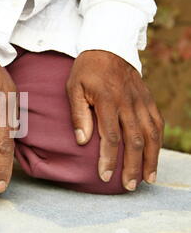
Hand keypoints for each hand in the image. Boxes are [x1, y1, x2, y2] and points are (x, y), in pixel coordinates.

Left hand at [66, 50, 163, 190]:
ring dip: (150, 158)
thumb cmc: (87, 71)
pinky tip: (155, 156)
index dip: (109, 159)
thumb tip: (82, 141)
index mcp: (108, 101)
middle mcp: (128, 103)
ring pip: (150, 134)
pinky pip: (157, 123)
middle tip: (129, 186)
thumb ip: (78, 114)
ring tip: (148, 178)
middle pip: (134, 140)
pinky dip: (158, 141)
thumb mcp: (74, 87)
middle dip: (133, 166)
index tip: (106, 176)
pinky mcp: (148, 100)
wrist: (108, 46)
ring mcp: (141, 101)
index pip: (110, 137)